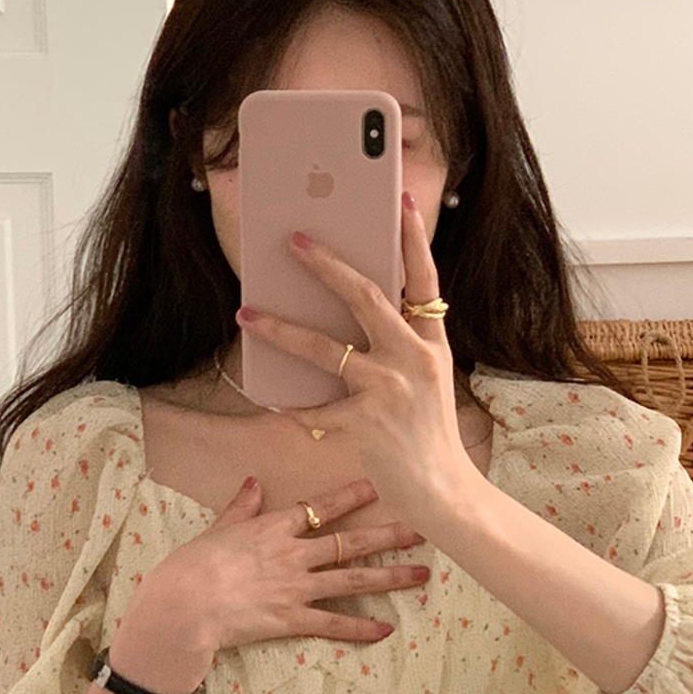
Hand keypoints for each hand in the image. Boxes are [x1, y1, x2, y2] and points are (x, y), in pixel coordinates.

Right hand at [128, 475, 430, 656]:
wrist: (184, 605)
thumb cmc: (193, 565)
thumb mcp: (218, 529)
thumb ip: (241, 507)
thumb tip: (252, 482)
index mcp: (274, 529)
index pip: (321, 508)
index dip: (350, 497)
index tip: (376, 486)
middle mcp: (294, 555)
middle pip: (351, 542)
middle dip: (389, 536)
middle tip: (422, 530)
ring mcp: (297, 588)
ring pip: (353, 579)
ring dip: (390, 578)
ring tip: (421, 575)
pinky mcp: (293, 619)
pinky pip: (334, 623)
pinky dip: (360, 628)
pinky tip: (385, 629)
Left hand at [234, 190, 472, 529]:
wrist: (445, 493)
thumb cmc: (429, 437)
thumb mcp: (426, 383)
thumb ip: (400, 348)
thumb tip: (354, 318)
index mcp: (432, 344)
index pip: (425, 280)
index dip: (413, 238)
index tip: (401, 200)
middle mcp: (415, 359)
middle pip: (367, 296)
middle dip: (327, 265)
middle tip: (295, 240)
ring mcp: (392, 389)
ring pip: (326, 346)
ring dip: (281, 329)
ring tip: (247, 314)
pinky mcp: (368, 421)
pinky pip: (317, 408)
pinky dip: (293, 407)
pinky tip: (271, 400)